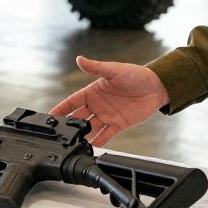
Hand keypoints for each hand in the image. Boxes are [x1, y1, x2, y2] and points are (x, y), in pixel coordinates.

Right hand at [49, 55, 170, 147]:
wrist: (157, 87)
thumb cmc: (136, 75)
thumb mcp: (114, 70)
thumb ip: (96, 67)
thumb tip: (79, 59)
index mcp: (93, 91)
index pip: (72, 101)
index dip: (61, 108)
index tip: (50, 115)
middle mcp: (97, 105)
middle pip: (78, 117)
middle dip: (69, 125)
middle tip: (59, 134)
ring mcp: (107, 116)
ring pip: (90, 128)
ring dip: (82, 135)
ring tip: (72, 144)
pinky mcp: (118, 125)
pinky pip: (105, 135)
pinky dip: (98, 142)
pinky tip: (90, 148)